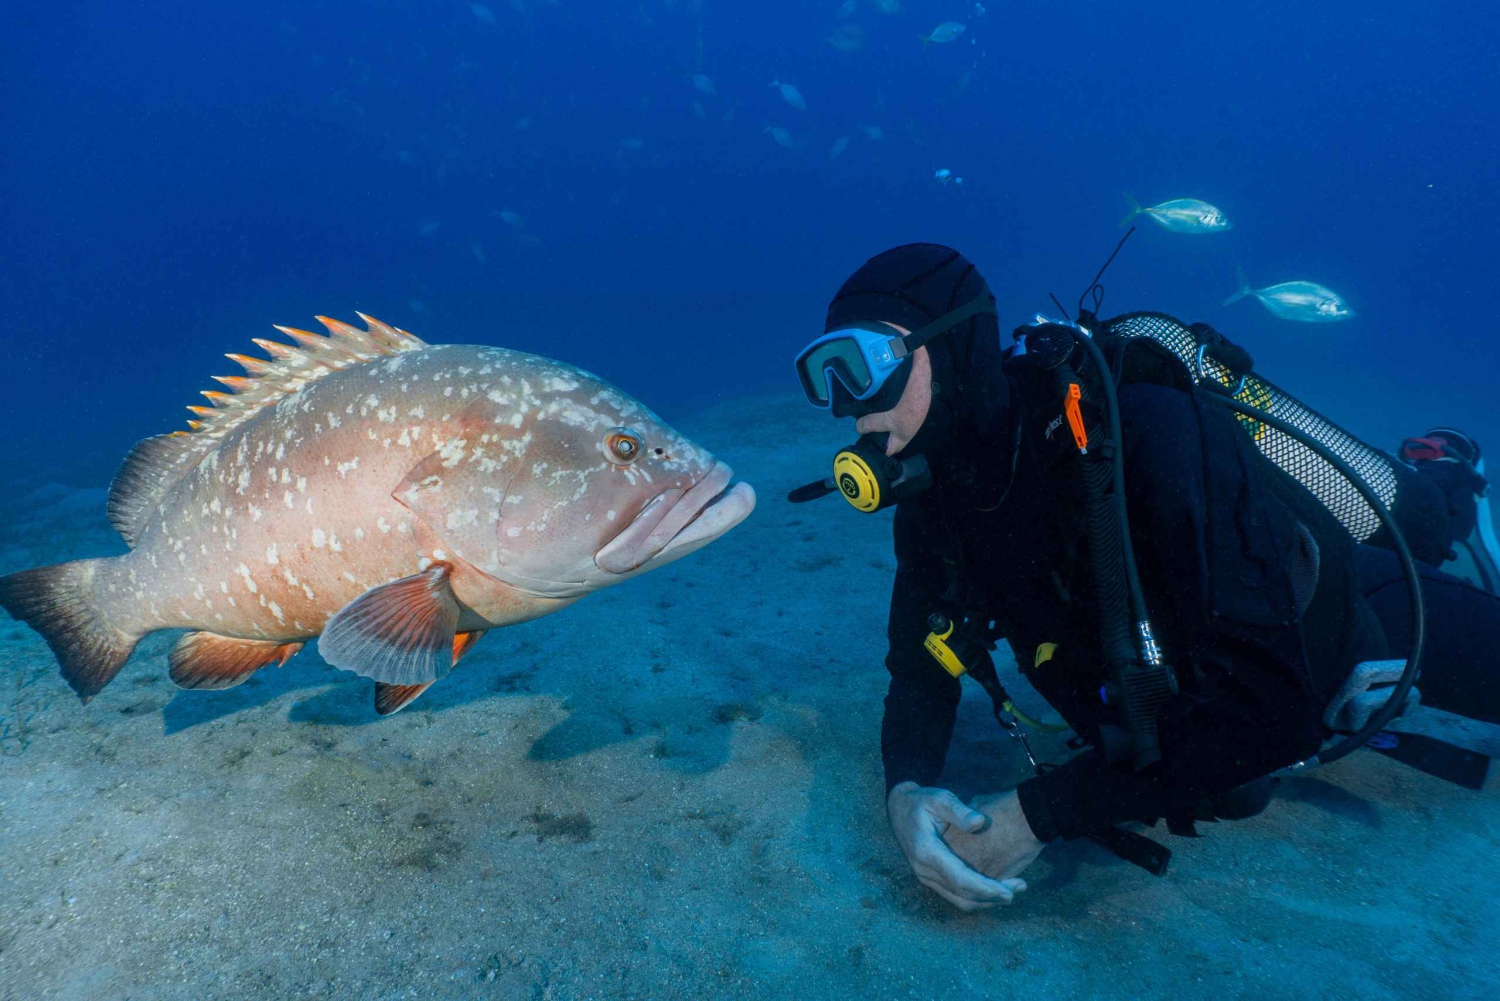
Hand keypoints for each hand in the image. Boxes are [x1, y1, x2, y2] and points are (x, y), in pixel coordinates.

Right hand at [886, 781, 1027, 911]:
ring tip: (1012, 892)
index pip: (960, 879)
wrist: (898, 808)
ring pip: (959, 900)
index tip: (1009, 891)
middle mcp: (924, 870)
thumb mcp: (939, 798)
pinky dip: (976, 897)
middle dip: (992, 896)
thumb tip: (980, 822)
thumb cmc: (922, 801)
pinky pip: (955, 895)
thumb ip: (959, 810)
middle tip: (1019, 889)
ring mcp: (925, 877)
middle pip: (962, 894)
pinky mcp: (930, 879)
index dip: (986, 888)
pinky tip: (994, 889)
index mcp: (926, 851)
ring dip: (986, 900)